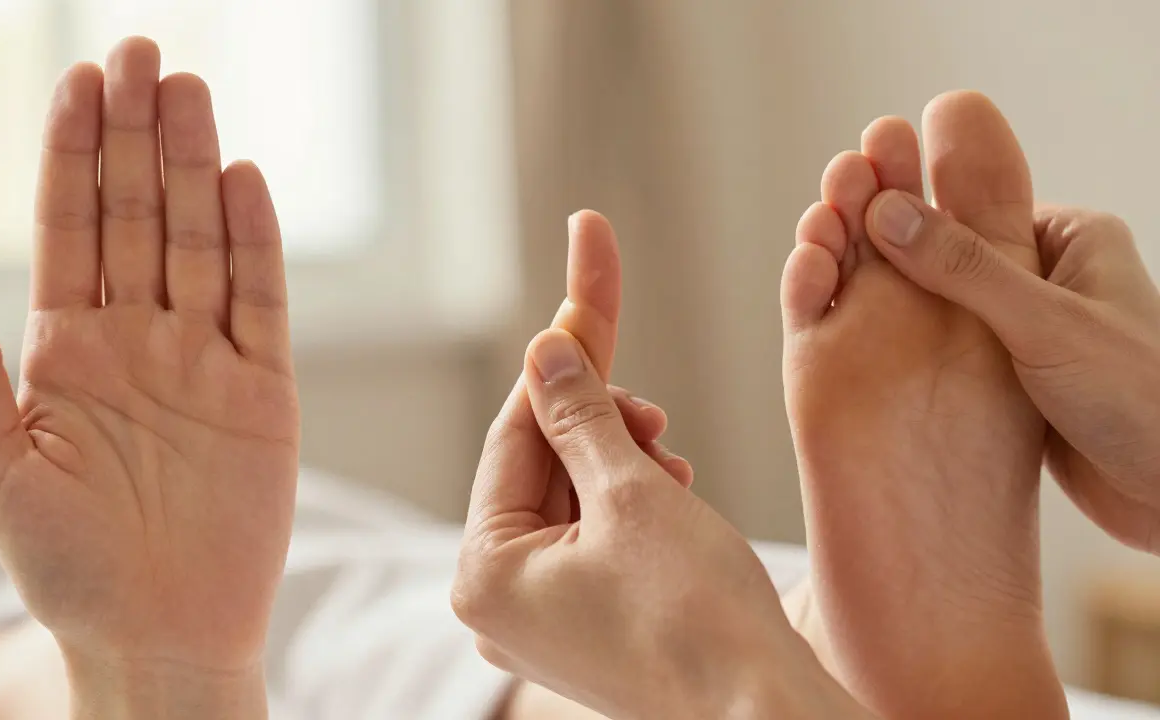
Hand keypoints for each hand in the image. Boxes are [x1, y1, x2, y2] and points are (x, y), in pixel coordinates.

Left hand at [0, 38, 295, 715]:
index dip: (73, 155)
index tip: (80, 81)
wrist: (162, 634)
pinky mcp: (265, 390)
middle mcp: (137, 340)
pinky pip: (262, 302)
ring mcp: (205, 359)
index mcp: (66, 350)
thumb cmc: (69, 568)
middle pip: (137, 217)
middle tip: (141, 53)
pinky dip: (253, 243)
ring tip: (188, 91)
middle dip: (136, 136)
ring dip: (193, 167)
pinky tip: (242, 184)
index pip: (69, 229)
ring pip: (199, 242)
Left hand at [453, 329, 867, 719]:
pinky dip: (631, 510)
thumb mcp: (631, 493)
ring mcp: (543, 624)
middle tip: (652, 412)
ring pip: (571, 506)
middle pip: (539, 474)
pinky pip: (593, 545)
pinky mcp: (587, 630)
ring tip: (671, 465)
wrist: (765, 716)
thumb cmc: (699, 618)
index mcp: (484, 576)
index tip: (581, 315)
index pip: (510, 442)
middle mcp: (500, 606)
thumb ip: (579, 416)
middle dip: (599, 430)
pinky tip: (673, 494)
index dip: (555, 376)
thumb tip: (545, 352)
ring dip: (622, 468)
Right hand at [865, 192, 1159, 552]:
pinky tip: (887, 375)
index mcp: (1072, 238)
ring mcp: (1034, 332)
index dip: (908, 220)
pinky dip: (925, 367)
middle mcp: (1053, 277)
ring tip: (849, 326)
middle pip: (952, 260)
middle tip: (840, 278)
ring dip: (907, 327)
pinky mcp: (1021, 382)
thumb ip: (964, 268)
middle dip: (899, 274)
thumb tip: (889, 209)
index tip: (850, 228)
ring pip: (949, 315)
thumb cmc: (1141, 400)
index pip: (968, 211)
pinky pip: (957, 360)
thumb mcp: (1043, 324)